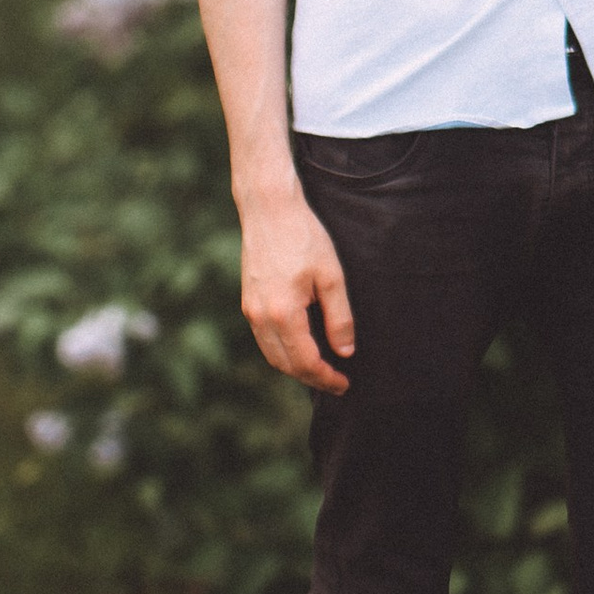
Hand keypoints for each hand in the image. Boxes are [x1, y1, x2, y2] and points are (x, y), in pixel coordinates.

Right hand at [237, 180, 353, 388]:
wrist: (269, 209)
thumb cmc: (304, 237)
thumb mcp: (331, 276)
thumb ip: (339, 317)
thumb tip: (345, 351)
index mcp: (283, 313)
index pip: (305, 362)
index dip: (326, 378)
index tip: (345, 384)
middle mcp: (260, 317)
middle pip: (285, 365)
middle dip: (312, 378)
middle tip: (336, 382)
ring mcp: (250, 310)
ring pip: (272, 355)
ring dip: (295, 368)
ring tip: (321, 369)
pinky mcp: (248, 301)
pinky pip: (264, 339)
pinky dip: (282, 351)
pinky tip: (301, 347)